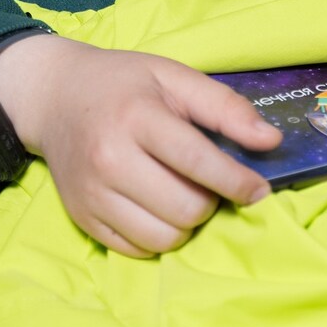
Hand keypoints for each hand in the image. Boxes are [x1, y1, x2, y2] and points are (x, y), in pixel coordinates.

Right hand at [0, 34, 281, 256]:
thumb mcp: (174, 76)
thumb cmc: (123, 83)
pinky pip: (138, 250)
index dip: (236, 181)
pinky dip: (159, 236)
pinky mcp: (83, 219)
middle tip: (208, 182)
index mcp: (136, 117)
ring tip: (183, 194)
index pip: (197, 161)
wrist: (55, 97)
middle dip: (211, 201)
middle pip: (185, 208)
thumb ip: (225, 107)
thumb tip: (271, 141)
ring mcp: (93, 194)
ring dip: (188, 223)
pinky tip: (157, 207)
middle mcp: (110, 159)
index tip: (260, 190)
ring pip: (165, 237)